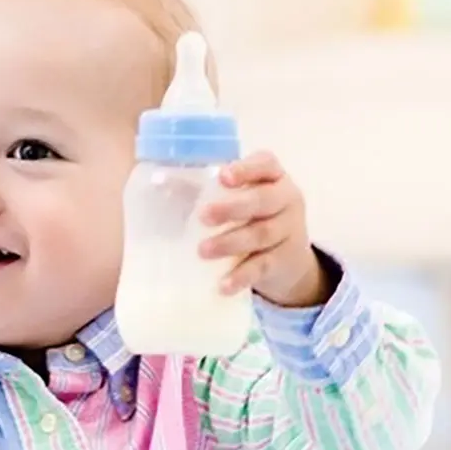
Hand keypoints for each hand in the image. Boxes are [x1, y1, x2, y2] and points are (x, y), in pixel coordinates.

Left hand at [199, 150, 330, 306]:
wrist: (289, 257)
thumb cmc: (254, 217)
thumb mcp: (244, 198)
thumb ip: (212, 190)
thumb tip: (161, 183)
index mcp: (273, 177)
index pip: (265, 164)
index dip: (245, 169)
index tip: (222, 177)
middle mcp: (286, 199)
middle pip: (263, 200)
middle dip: (232, 208)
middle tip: (202, 217)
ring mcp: (289, 230)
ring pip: (261, 234)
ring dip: (230, 242)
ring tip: (202, 251)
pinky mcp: (284, 260)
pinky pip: (263, 267)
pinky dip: (241, 276)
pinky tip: (223, 285)